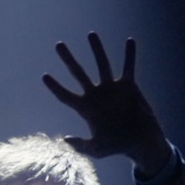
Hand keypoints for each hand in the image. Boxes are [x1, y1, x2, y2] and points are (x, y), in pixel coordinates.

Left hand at [43, 33, 167, 168]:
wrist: (139, 142)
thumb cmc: (116, 146)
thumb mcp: (96, 149)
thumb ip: (80, 145)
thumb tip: (64, 138)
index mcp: (85, 108)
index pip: (65, 96)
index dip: (55, 87)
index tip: (44, 76)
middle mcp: (96, 94)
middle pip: (78, 73)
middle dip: (68, 59)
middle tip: (58, 45)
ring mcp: (111, 88)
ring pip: (102, 64)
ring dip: (97, 49)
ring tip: (91, 34)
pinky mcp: (128, 86)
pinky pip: (128, 67)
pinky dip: (130, 55)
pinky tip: (130, 41)